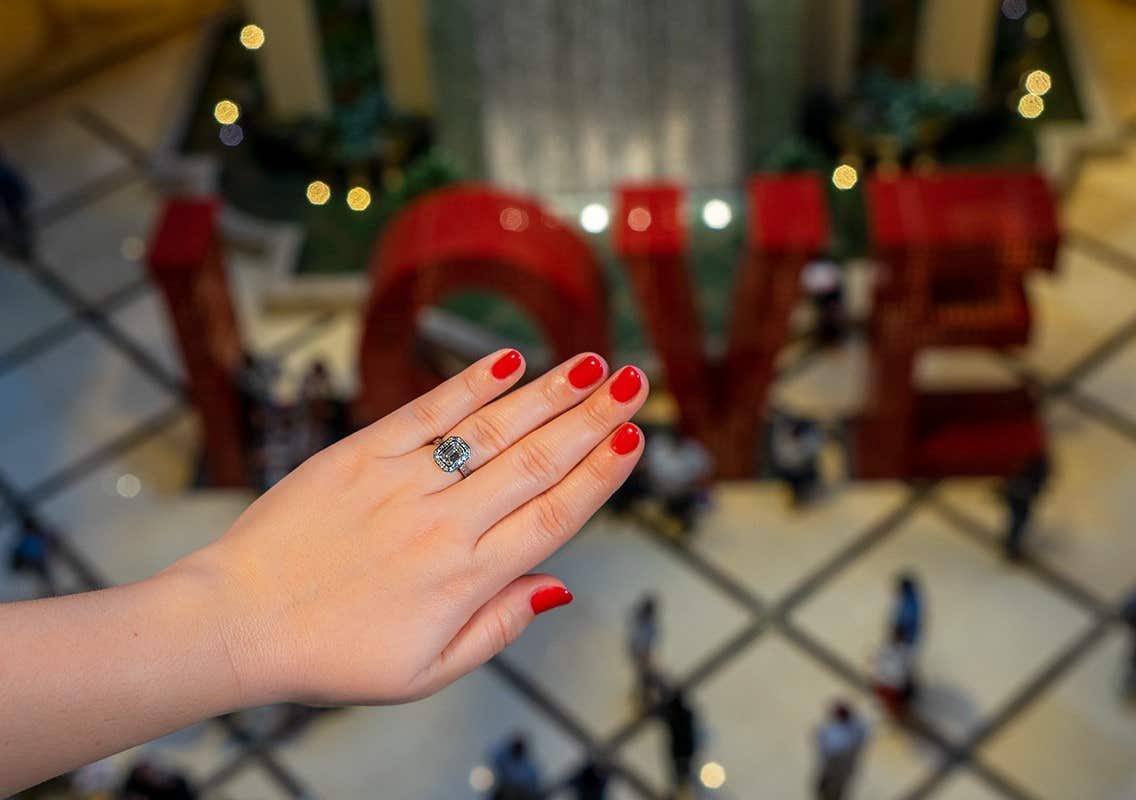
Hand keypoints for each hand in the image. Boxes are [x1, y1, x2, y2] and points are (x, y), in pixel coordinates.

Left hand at [170, 350, 646, 706]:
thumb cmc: (331, 656)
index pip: (553, 518)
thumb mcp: (425, 672)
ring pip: (491, 431)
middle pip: (536, 462)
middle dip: (594, 419)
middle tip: (635, 384)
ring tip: (593, 364)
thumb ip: (497, 626)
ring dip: (548, 394)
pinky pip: (426, 413)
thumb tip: (556, 584)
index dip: (600, 477)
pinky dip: (469, 384)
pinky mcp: (359, 454)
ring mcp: (401, 483)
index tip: (634, 440)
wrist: (235, 623)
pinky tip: (509, 360)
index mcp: (465, 580)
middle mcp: (443, 524)